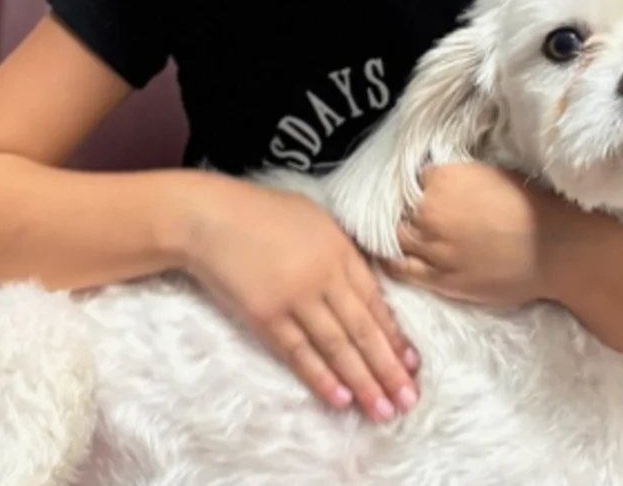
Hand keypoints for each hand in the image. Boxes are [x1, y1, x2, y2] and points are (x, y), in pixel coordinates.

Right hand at [180, 177, 419, 421]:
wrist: (209, 218)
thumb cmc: (261, 212)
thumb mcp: (315, 218)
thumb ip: (341, 253)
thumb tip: (364, 287)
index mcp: (341, 251)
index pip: (376, 302)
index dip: (396, 337)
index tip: (413, 365)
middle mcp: (324, 277)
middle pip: (363, 330)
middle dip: (388, 369)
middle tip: (407, 401)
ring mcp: (295, 298)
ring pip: (337, 347)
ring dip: (362, 382)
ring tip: (381, 410)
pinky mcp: (266, 316)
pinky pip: (299, 353)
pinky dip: (321, 378)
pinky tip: (340, 399)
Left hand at [383, 163, 558, 306]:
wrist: (555, 247)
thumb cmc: (530, 206)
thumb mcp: (489, 174)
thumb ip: (456, 179)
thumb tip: (439, 182)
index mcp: (443, 179)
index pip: (416, 178)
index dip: (424, 187)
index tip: (429, 192)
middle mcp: (430, 211)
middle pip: (402, 208)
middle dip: (410, 210)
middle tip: (423, 216)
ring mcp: (433, 247)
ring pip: (398, 237)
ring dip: (401, 234)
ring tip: (406, 235)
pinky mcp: (440, 278)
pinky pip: (403, 269)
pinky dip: (393, 260)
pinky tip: (389, 257)